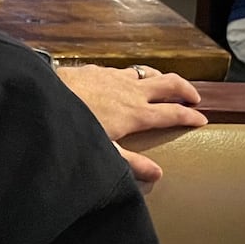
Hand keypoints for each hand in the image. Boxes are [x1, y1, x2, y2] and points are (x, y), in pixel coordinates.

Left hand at [56, 64, 207, 184]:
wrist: (42, 98)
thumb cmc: (72, 128)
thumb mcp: (103, 151)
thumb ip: (131, 162)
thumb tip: (157, 174)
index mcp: (137, 114)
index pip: (173, 113)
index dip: (190, 116)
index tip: (202, 120)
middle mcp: (132, 92)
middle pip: (170, 84)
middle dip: (186, 90)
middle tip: (194, 99)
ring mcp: (115, 77)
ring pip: (148, 72)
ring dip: (162, 79)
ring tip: (168, 85)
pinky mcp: (98, 70)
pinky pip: (125, 70)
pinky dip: (136, 75)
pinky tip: (126, 80)